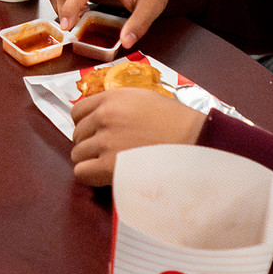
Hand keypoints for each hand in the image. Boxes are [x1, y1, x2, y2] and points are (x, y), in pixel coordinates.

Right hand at [49, 0, 170, 48]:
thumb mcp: (152, 7)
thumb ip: (139, 24)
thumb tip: (126, 41)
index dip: (69, 8)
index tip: (66, 27)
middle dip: (63, 12)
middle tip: (73, 32)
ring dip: (60, 7)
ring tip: (75, 23)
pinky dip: (63, 3)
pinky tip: (77, 15)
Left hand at [68, 87, 206, 183]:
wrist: (196, 141)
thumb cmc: (178, 122)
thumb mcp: (144, 100)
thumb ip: (118, 105)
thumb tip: (99, 119)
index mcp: (112, 97)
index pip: (77, 111)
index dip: (85, 125)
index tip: (96, 134)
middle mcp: (104, 116)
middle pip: (76, 134)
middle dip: (89, 143)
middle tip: (109, 152)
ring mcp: (105, 141)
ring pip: (77, 154)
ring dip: (91, 161)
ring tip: (111, 164)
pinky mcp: (109, 166)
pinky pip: (82, 172)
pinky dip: (90, 176)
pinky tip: (106, 176)